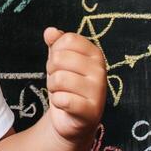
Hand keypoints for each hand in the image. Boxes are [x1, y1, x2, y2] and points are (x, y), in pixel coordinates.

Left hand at [43, 27, 105, 144]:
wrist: (72, 119)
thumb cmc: (68, 85)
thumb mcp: (60, 61)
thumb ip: (56, 43)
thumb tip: (50, 31)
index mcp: (96, 54)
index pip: (68, 39)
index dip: (56, 51)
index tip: (62, 64)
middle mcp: (100, 71)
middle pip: (59, 58)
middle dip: (51, 71)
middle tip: (60, 81)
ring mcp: (98, 92)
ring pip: (59, 79)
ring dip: (53, 87)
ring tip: (62, 92)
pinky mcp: (91, 111)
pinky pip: (63, 100)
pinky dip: (57, 102)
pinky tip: (65, 105)